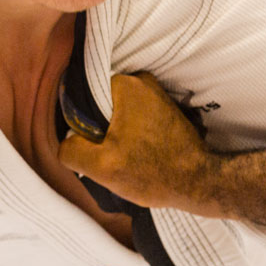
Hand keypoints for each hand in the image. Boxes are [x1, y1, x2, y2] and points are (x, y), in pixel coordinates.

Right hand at [61, 72, 213, 210]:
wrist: (198, 183)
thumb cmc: (152, 172)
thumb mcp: (100, 167)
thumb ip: (71, 150)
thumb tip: (67, 141)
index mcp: (124, 85)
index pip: (83, 98)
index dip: (81, 125)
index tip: (92, 147)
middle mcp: (142, 82)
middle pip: (101, 105)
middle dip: (99, 130)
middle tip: (108, 156)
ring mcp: (157, 94)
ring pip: (118, 113)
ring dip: (116, 134)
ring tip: (125, 157)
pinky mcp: (166, 109)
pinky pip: (135, 117)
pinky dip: (131, 134)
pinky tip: (137, 155)